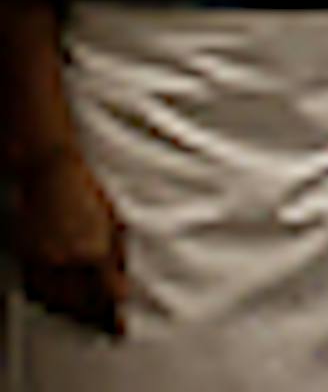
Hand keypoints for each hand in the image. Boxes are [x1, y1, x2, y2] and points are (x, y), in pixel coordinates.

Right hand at [16, 149, 126, 336]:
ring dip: (72, 314)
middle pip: (81, 303)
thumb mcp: (114, 221)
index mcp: (94, 250)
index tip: (121, 328)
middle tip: (106, 328)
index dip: (114, 315)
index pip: (106, 294)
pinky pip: (37, 290)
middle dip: (94, 318)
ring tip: (85, 320)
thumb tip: (124, 285)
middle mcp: (68, 260)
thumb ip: (118, 255)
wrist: (51, 175)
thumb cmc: (89, 193)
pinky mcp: (26, 257)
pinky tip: (59, 306)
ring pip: (57, 301)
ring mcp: (44, 260)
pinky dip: (49, 301)